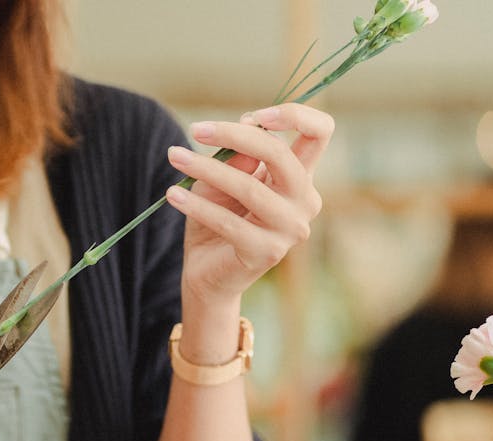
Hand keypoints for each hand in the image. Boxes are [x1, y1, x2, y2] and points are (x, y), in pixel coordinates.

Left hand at [164, 103, 333, 307]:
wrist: (206, 272)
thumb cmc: (216, 217)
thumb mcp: (223, 179)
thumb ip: (238, 157)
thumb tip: (247, 127)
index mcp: (300, 177)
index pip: (320, 132)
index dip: (294, 115)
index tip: (251, 115)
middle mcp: (304, 202)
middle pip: (280, 154)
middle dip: (235, 135)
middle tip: (196, 130)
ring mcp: (290, 230)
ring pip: (249, 187)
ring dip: (206, 168)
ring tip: (175, 156)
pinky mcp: (266, 253)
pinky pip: (228, 222)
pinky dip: (197, 205)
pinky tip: (172, 194)